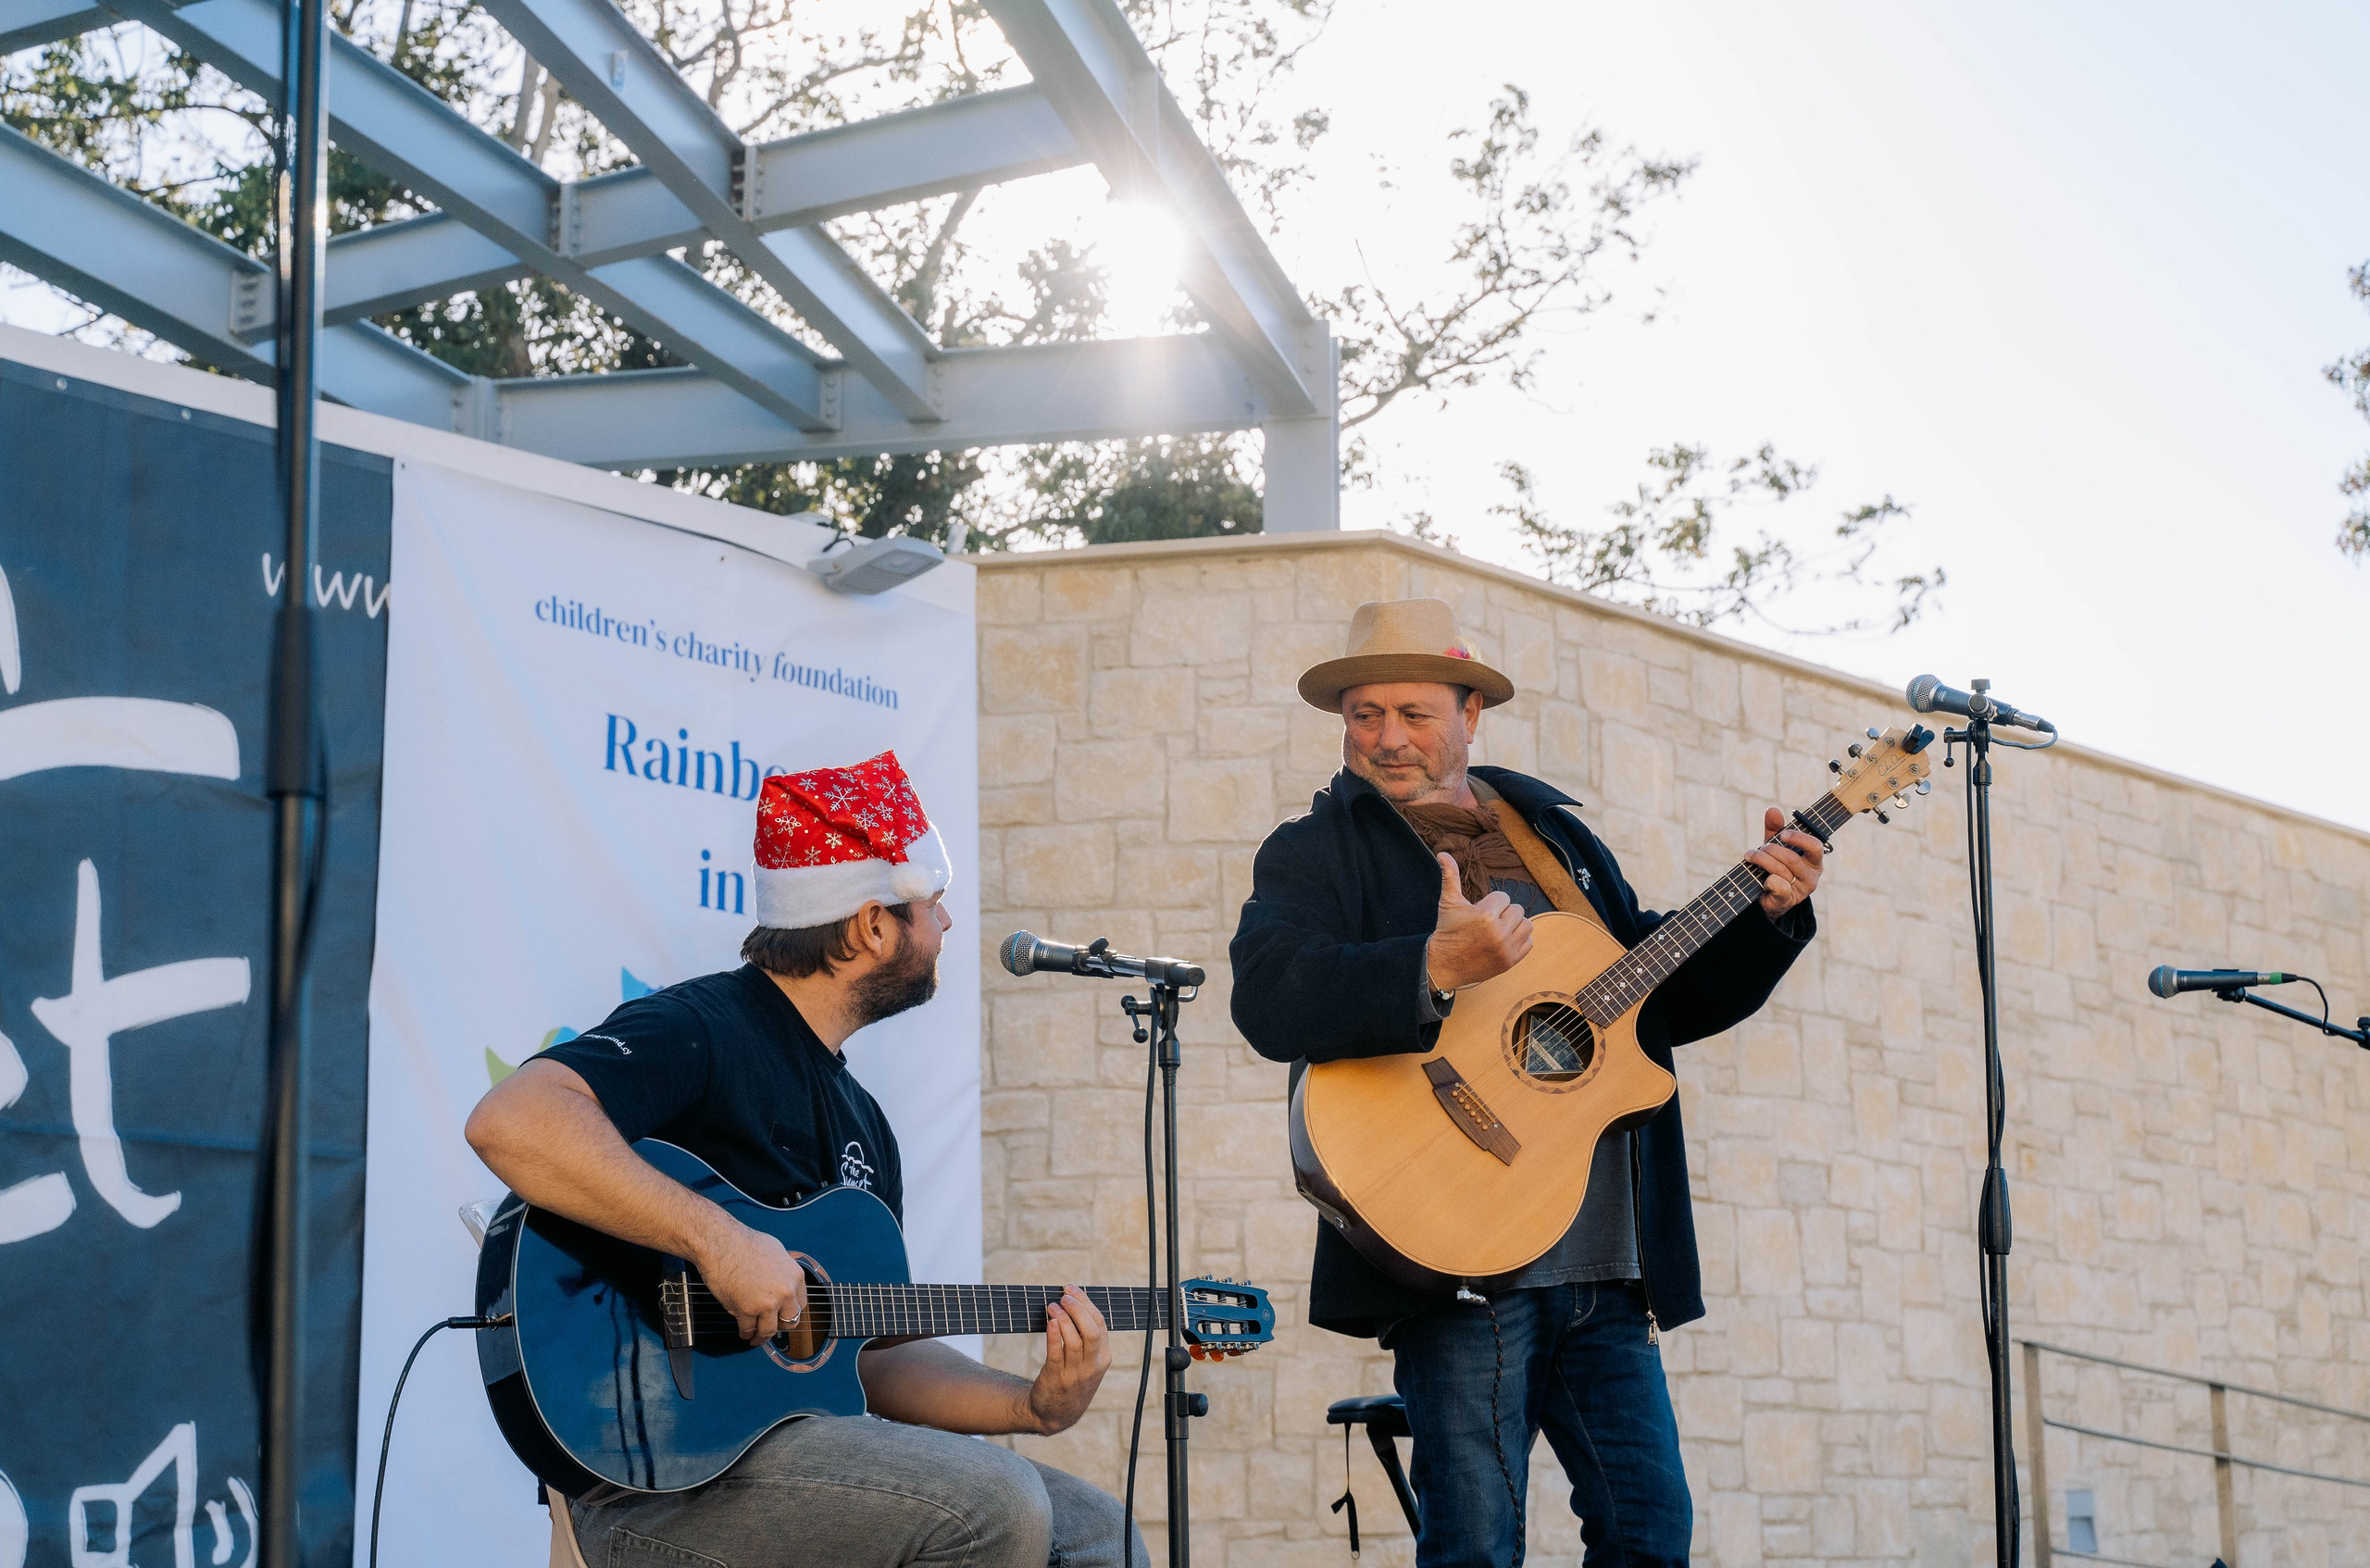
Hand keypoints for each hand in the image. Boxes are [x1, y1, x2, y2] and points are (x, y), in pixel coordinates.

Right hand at [696, 1220, 808, 1342]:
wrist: (721, 1243)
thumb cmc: (744, 1242)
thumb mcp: (777, 1252)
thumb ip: (783, 1271)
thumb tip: (782, 1279)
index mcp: (795, 1276)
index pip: (801, 1304)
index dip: (791, 1311)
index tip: (784, 1315)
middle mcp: (785, 1292)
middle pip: (790, 1321)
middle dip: (780, 1326)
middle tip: (772, 1328)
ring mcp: (766, 1303)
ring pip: (769, 1331)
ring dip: (762, 1338)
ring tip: (756, 1339)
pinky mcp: (746, 1310)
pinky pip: (748, 1329)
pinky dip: (745, 1333)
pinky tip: (743, 1333)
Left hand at [1025, 1285, 1111, 1434]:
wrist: (1056, 1414)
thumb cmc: (1072, 1380)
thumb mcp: (1089, 1363)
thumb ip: (1088, 1338)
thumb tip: (1075, 1302)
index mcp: (1103, 1357)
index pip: (1100, 1324)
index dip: (1086, 1303)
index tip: (1071, 1289)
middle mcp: (1092, 1366)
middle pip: (1091, 1331)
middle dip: (1078, 1309)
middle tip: (1064, 1295)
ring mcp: (1075, 1374)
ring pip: (1074, 1342)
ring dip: (1064, 1319)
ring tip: (1052, 1306)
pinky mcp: (1056, 1379)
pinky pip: (1057, 1355)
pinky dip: (1054, 1337)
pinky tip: (1050, 1323)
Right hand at [1423, 851, 1532, 992]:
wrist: (1445, 964)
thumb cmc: (1448, 930)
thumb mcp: (1448, 902)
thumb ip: (1450, 875)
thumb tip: (1442, 853)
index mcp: (1485, 915)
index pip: (1503, 897)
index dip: (1490, 903)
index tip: (1479, 913)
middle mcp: (1499, 932)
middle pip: (1516, 909)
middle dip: (1502, 913)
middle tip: (1487, 922)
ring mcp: (1506, 948)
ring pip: (1526, 924)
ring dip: (1514, 924)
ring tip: (1499, 928)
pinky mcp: (1511, 961)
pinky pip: (1529, 942)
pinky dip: (1520, 939)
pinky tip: (1505, 940)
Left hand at [1747, 806, 1823, 922]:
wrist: (1767, 896)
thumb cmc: (1775, 866)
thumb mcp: (1775, 845)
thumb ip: (1774, 828)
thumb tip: (1773, 810)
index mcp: (1814, 860)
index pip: (1815, 846)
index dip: (1799, 838)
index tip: (1783, 834)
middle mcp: (1812, 875)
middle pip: (1792, 858)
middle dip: (1771, 850)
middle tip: (1759, 848)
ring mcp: (1801, 890)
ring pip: (1781, 871)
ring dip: (1762, 861)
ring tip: (1751, 857)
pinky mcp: (1788, 900)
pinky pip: (1779, 887)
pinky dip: (1768, 880)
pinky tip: (1762, 878)